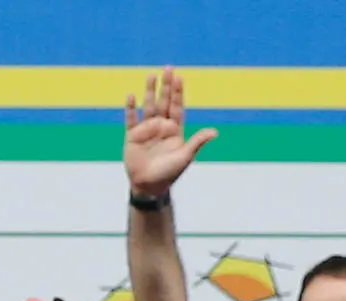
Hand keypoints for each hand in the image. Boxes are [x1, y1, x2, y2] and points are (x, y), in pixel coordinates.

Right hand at [123, 68, 216, 199]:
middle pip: (164, 102)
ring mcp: (146, 130)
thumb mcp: (185, 157)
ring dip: (149, 91)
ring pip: (149, 106)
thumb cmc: (169, 173)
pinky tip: (131, 96)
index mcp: (175, 130)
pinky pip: (131, 119)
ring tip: (151, 76)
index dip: (178, 93)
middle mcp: (161, 126)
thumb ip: (197, 142)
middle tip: (168, 68)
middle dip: (166, 86)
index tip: (179, 78)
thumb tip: (214, 132)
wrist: (148, 186)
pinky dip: (130, 108)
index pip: (177, 107)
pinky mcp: (132, 136)